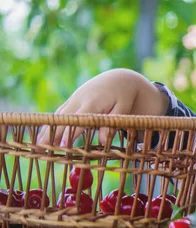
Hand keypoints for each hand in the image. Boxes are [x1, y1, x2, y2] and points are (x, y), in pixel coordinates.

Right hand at [38, 69, 164, 145]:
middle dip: (52, 133)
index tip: (62, 146)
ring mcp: (74, 99)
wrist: (118, 78)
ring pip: (58, 115)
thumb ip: (112, 124)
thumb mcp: (124, 110)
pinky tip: (43, 135)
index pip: (79, 120)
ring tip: (38, 145)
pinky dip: (50, 123)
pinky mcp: (72, 100)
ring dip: (47, 129)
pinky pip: (60, 112)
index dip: (70, 133)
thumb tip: (103, 142)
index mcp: (93, 103)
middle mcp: (80, 100)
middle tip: (42, 149)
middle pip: (63, 118)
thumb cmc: (123, 96)